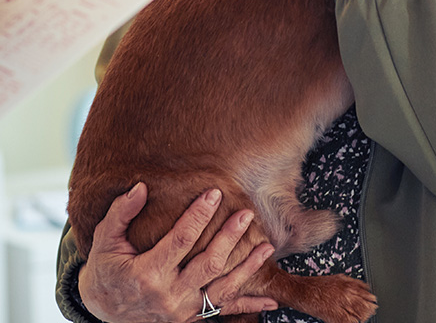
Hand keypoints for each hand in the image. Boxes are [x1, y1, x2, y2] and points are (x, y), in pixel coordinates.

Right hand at [77, 183, 277, 321]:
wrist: (104, 311)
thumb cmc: (106, 270)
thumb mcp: (104, 241)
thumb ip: (121, 213)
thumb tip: (140, 187)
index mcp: (147, 273)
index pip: (180, 241)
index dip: (198, 216)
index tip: (214, 193)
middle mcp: (168, 295)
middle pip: (207, 264)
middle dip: (229, 238)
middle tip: (246, 214)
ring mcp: (182, 311)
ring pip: (221, 290)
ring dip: (247, 269)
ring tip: (266, 246)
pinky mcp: (190, 319)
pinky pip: (223, 312)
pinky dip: (248, 305)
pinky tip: (270, 298)